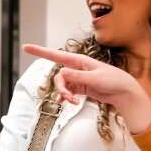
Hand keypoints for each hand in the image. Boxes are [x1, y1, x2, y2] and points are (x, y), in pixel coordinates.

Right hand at [22, 44, 150, 133]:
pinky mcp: (80, 88)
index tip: (26, 47)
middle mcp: (76, 68)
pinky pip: (67, 92)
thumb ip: (77, 77)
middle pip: (58, 77)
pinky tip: (70, 103)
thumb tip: (61, 74)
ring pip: (62, 86)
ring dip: (64, 95)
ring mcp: (78, 78)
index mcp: (79, 61)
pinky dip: (67, 98)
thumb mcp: (95, 78)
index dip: (40, 51)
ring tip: (72, 102)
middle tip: (67, 98)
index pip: (56, 55)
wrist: (124, 92)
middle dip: (60, 88)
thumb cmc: (113, 80)